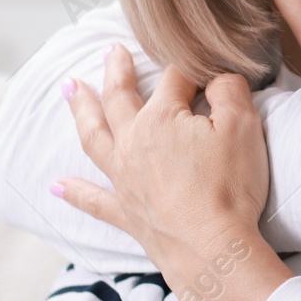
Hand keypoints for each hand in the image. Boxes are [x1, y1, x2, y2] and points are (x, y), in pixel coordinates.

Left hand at [56, 45, 272, 287]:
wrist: (212, 250)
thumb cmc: (230, 188)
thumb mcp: (244, 126)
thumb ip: (229, 89)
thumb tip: (218, 75)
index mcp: (160, 118)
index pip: (174, 78)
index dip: (194, 70)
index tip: (209, 68)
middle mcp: (133, 143)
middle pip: (119, 98)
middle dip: (116, 71)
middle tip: (110, 51)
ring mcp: (123, 179)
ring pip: (94, 137)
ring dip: (80, 111)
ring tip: (68, 88)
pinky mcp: (125, 212)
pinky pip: (92, 198)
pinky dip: (73, 191)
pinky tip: (56, 185)